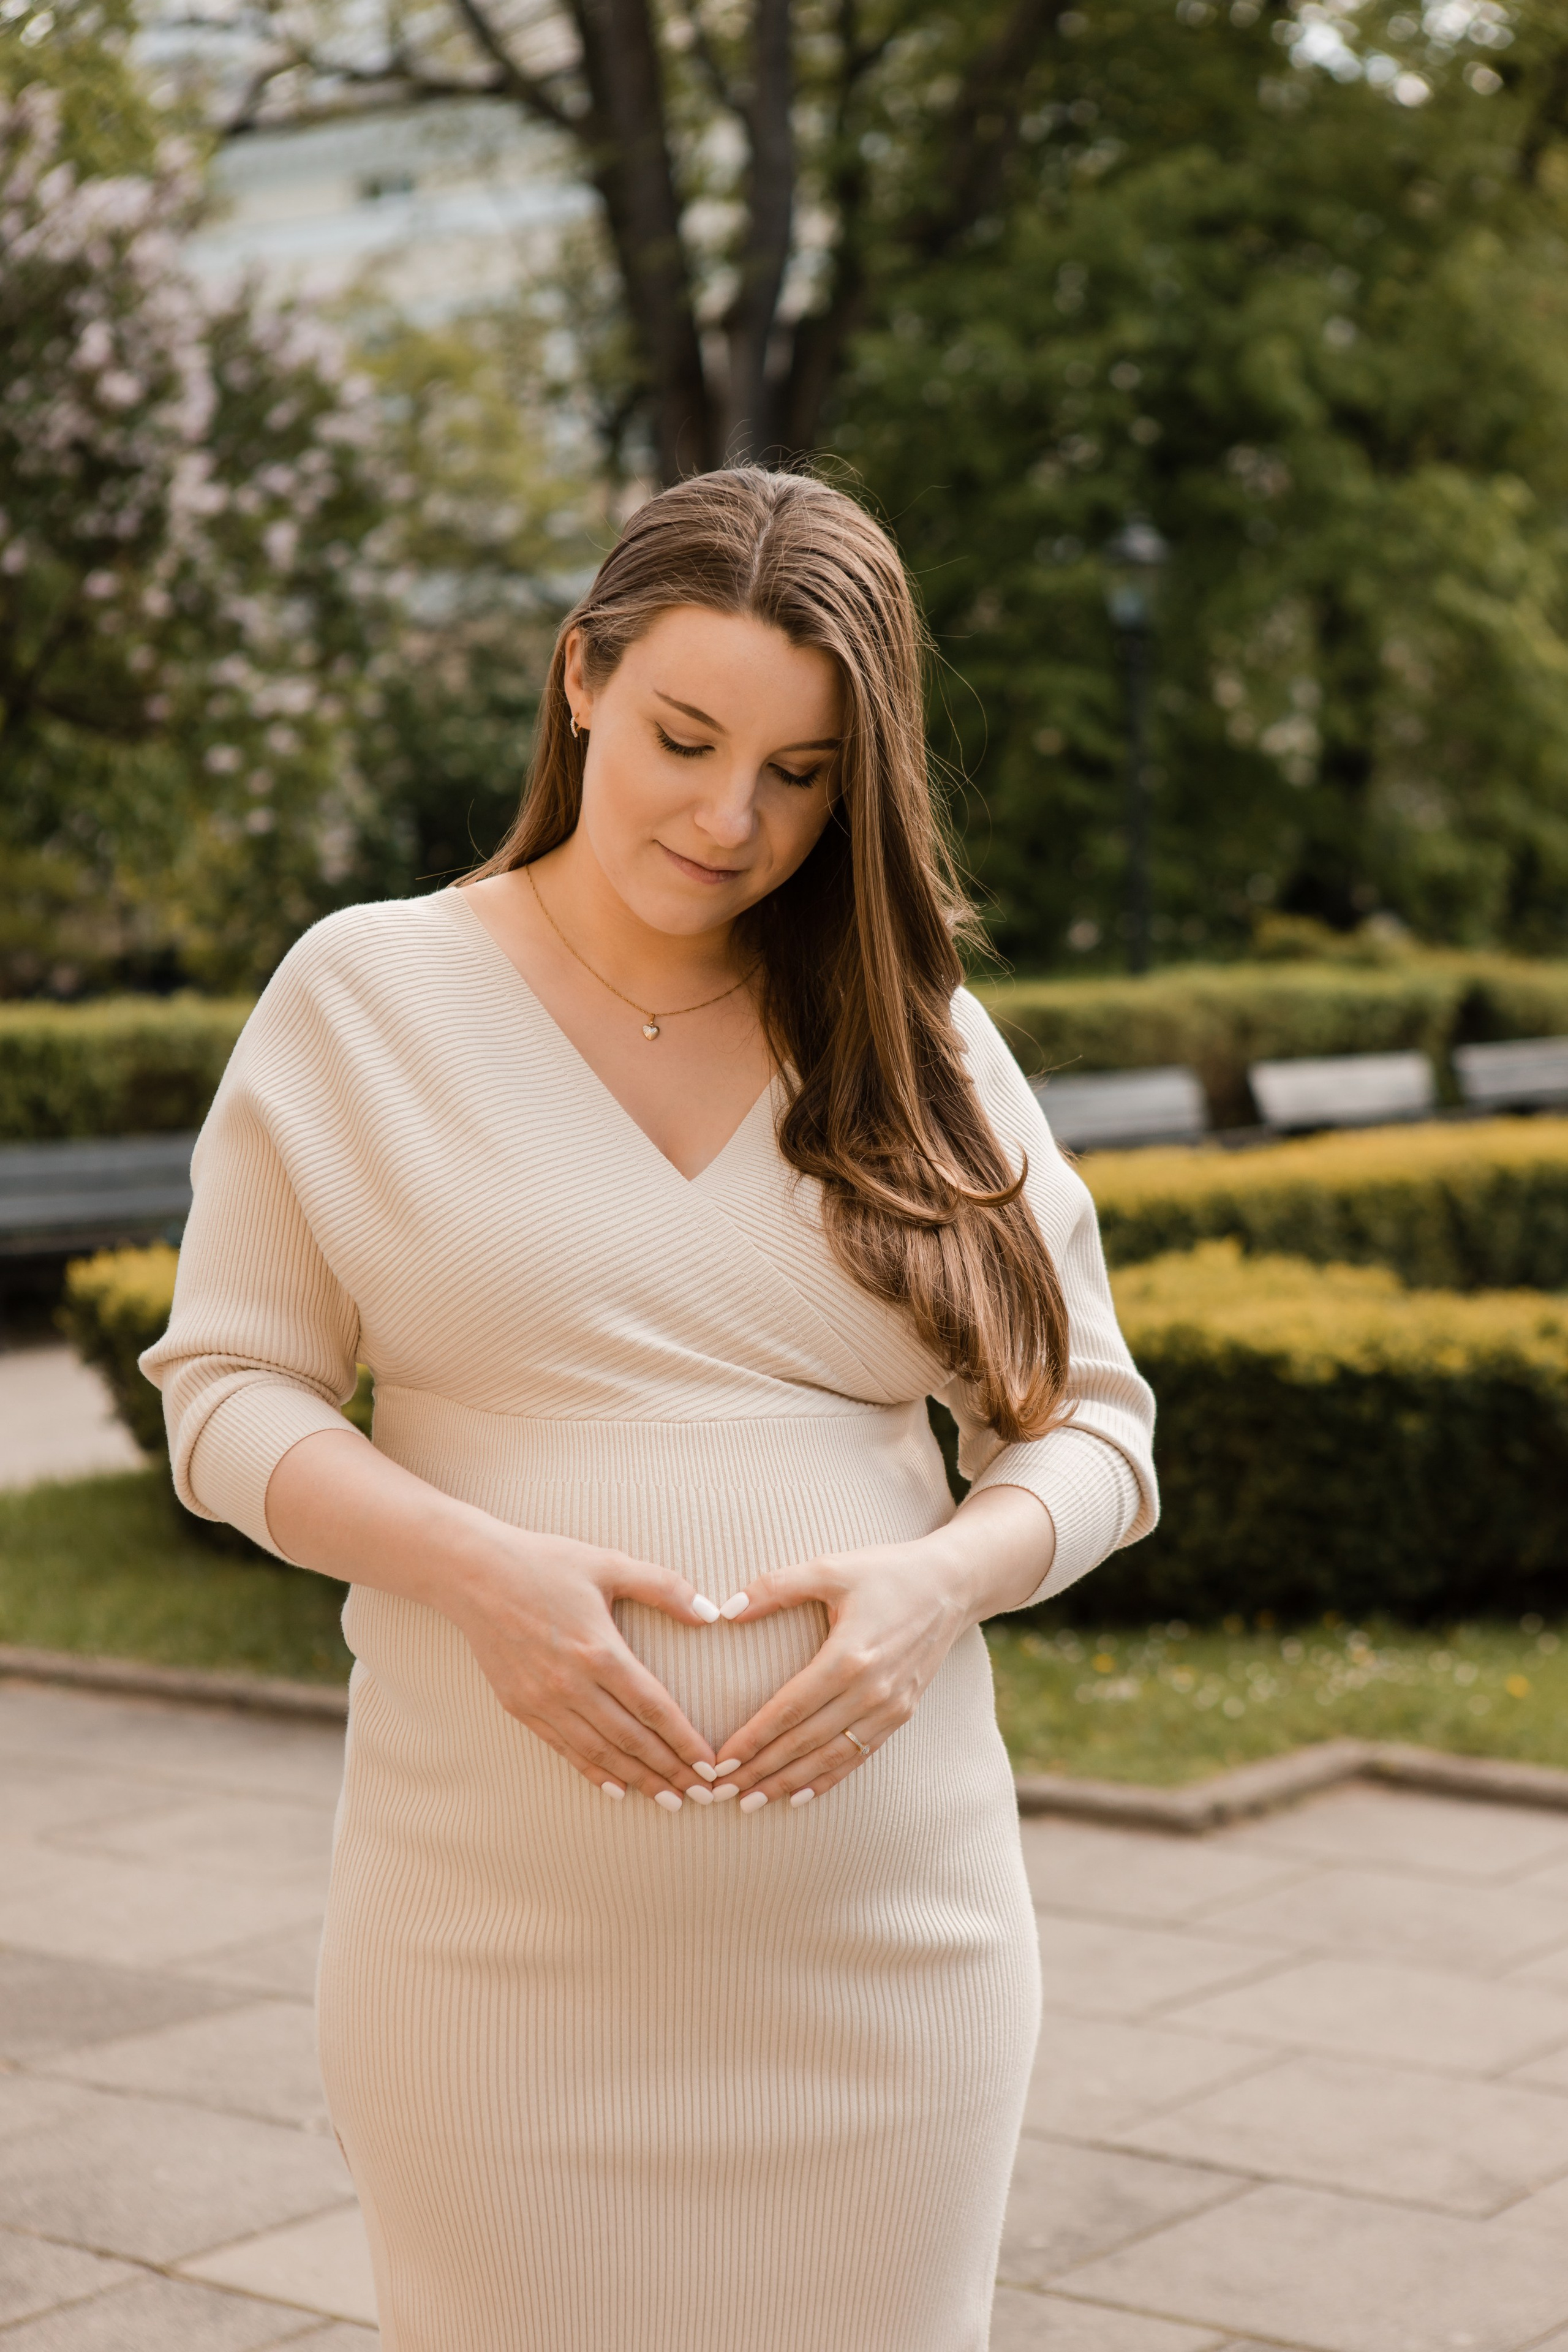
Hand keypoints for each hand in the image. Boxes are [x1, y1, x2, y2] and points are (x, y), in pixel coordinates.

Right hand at [451, 1530, 721, 1806]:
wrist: (472, 1575)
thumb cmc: (544, 1563)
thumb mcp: (608, 1564)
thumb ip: (662, 1587)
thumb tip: (709, 1612)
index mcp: (599, 1650)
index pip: (653, 1708)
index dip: (684, 1741)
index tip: (709, 1765)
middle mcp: (572, 1684)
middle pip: (631, 1740)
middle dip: (670, 1771)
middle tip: (700, 1795)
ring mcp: (543, 1700)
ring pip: (599, 1753)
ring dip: (637, 1779)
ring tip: (668, 1800)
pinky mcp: (520, 1707)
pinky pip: (564, 1749)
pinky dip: (593, 1772)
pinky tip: (617, 1788)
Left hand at [712, 1487, 1053, 1809]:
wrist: (951, 1585)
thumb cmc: (887, 1572)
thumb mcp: (831, 1568)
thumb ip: (777, 1586)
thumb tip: (726, 1609)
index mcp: (849, 1656)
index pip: (789, 1710)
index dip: (752, 1740)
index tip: (719, 1762)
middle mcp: (870, 1690)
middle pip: (804, 1742)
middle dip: (760, 1770)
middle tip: (720, 1792)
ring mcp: (889, 1707)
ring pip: (829, 1757)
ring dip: (788, 1783)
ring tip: (751, 1803)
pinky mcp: (901, 1714)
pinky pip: (858, 1756)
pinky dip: (827, 1779)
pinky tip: (799, 1796)